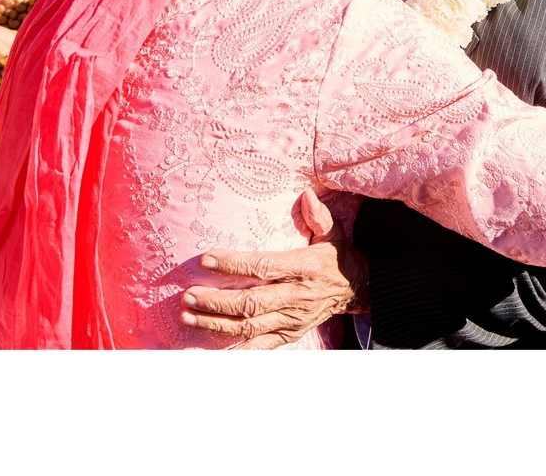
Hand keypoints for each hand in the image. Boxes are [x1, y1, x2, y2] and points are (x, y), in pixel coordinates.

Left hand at [179, 189, 368, 348]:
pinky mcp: (289, 335)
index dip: (233, 264)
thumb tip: (306, 194)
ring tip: (188, 317)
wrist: (357, 288)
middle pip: (250, 303)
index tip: (206, 259)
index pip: (263, 267)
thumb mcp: (332, 232)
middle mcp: (295, 297)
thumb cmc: (337, 256)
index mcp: (303, 269)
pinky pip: (259, 347)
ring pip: (249, 327)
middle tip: (188, 295)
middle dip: (216, 301)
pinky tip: (209, 350)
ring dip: (216, 324)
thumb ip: (318, 215)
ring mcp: (291, 320)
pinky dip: (235, 351)